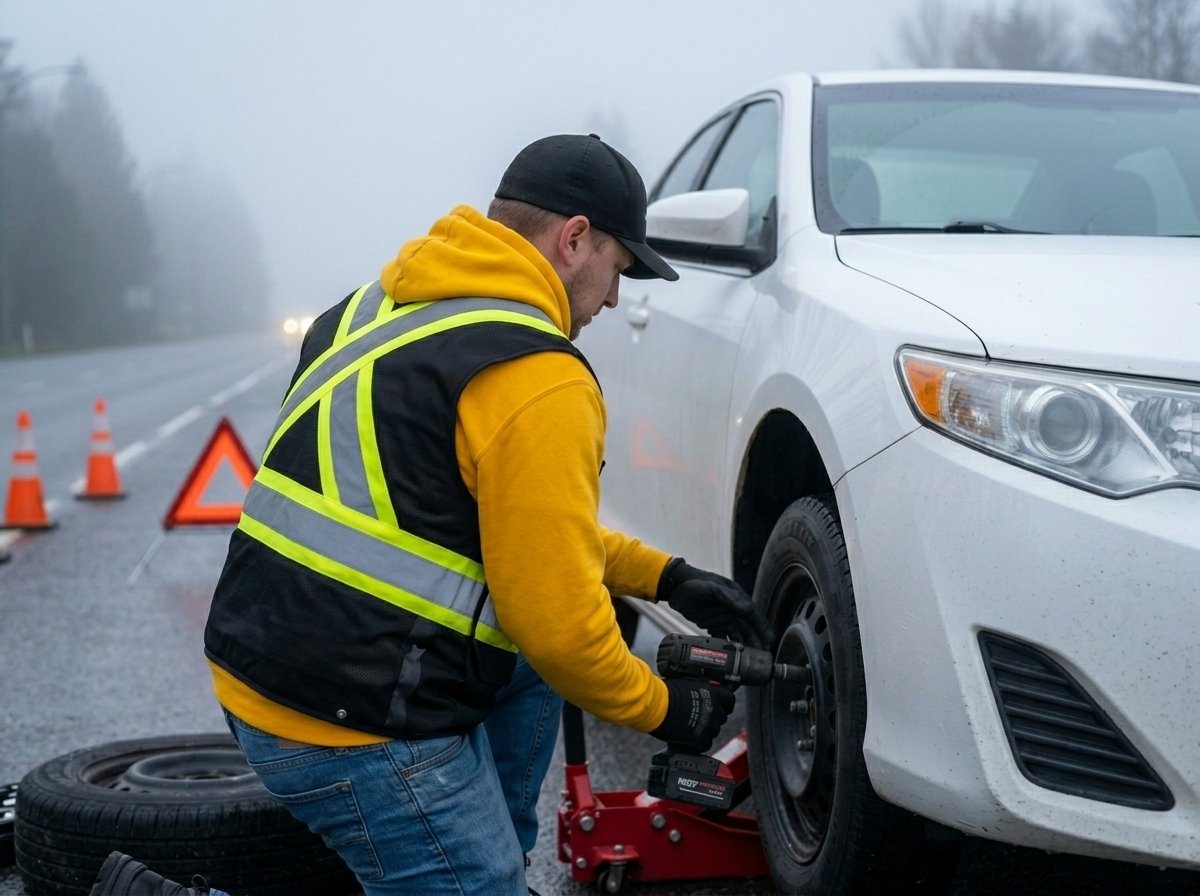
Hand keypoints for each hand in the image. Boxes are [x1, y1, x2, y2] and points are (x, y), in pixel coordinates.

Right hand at [649, 678, 735, 751]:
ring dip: (706, 729)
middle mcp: (715, 710)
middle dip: (713, 717)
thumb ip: (697, 688)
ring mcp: (709, 726)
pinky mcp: (700, 739)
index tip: (721, 705)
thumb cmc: (667, 692)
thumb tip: (696, 690)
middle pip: (722, 717)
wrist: (658, 707)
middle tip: (700, 716)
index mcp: (713, 693)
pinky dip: (698, 742)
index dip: (725, 703)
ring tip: (691, 726)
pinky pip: (705, 744)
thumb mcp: (685, 683)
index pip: (729, 700)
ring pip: (714, 731)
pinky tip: (689, 737)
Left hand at [657, 558, 773, 649]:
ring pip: (736, 633)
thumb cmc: (693, 583)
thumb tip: (747, 608)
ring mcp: (722, 615)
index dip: (761, 627)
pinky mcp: (712, 623)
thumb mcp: (711, 588)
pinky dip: (726, 645)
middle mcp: (732, 607)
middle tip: (761, 655)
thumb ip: (729, 597)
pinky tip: (730, 656)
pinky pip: (722, 636)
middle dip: (754, 641)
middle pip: (746, 627)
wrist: (674, 586)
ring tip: (747, 659)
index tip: (769, 640)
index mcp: (736, 596)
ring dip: (742, 645)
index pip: (752, 614)